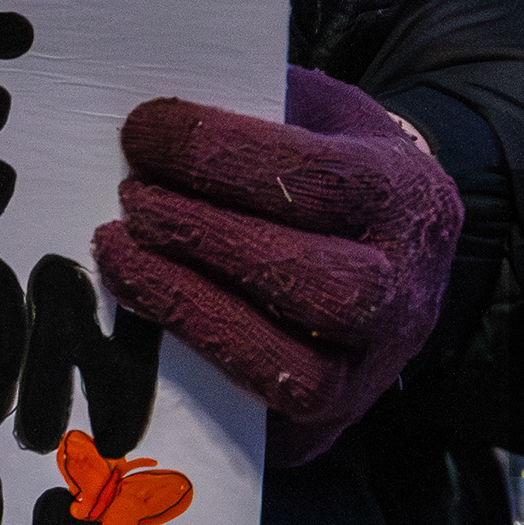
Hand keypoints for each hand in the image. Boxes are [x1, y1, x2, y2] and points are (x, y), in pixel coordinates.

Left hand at [93, 66, 459, 468]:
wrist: (400, 245)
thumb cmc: (339, 167)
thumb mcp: (321, 112)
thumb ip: (261, 103)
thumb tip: (162, 107)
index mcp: (405, 199)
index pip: (317, 180)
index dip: (220, 154)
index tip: (143, 130)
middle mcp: (405, 293)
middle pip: (316, 282)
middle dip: (207, 238)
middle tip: (131, 199)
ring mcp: (371, 369)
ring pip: (293, 370)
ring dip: (191, 309)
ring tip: (118, 254)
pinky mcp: (329, 421)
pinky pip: (263, 420)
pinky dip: (197, 369)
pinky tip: (138, 318)